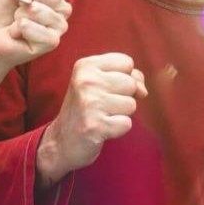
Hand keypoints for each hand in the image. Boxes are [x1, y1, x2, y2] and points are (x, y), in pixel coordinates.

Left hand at [0, 0, 70, 70]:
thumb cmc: (3, 6)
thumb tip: (29, 0)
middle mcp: (63, 8)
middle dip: (22, 1)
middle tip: (19, 10)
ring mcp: (60, 25)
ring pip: (36, 10)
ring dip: (19, 16)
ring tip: (18, 23)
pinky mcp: (52, 42)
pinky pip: (34, 28)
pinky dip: (18, 29)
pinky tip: (19, 34)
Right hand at [36, 53, 147, 186]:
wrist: (60, 141)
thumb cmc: (86, 109)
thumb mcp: (100, 83)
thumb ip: (127, 77)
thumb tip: (143, 91)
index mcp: (86, 66)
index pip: (127, 62)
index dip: (125, 77)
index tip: (108, 88)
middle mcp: (86, 81)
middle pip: (131, 83)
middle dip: (123, 97)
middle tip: (102, 106)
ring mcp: (90, 103)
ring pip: (131, 104)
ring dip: (120, 114)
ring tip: (101, 116)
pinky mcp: (95, 125)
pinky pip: (126, 123)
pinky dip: (118, 129)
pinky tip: (102, 129)